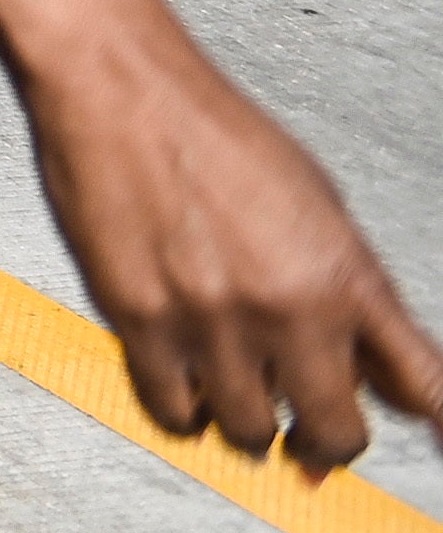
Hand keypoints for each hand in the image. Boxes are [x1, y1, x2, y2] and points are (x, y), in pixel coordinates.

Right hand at [27, 38, 442, 469]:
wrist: (122, 89)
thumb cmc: (216, 132)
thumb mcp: (318, 206)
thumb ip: (352, 292)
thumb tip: (377, 370)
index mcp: (346, 275)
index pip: (423, 387)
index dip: (439, 427)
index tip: (440, 442)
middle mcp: (289, 308)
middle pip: (333, 433)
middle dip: (326, 443)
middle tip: (312, 438)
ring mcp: (213, 321)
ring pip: (250, 432)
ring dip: (251, 423)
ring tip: (239, 397)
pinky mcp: (141, 322)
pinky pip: (175, 411)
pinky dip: (186, 410)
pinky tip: (187, 386)